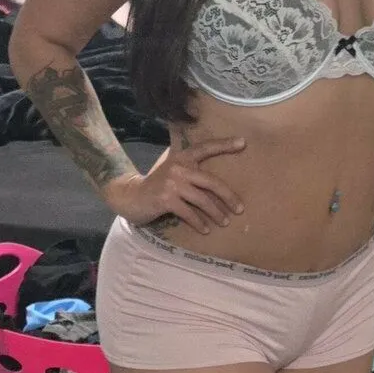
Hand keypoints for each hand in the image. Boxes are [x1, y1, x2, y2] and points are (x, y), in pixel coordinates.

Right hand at [106, 137, 245, 233]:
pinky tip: (205, 230)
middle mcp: (178, 167)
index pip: (205, 148)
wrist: (131, 196)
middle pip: (211, 182)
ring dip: (216, 214)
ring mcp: (171, 183)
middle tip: (240, 209)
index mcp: (182, 157)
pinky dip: (199, 223)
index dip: (224, 145)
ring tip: (225, 222)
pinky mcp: (165, 199)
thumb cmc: (157, 186)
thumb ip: (189, 169)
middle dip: (228, 196)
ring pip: (202, 200)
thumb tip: (215, 185)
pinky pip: (189, 213)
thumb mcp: (172, 171)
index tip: (243, 143)